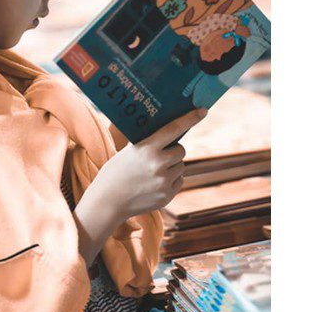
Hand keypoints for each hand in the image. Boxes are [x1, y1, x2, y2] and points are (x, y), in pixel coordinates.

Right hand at [91, 108, 206, 220]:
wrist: (108, 201)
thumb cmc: (115, 172)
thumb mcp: (128, 151)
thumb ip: (148, 143)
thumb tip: (168, 132)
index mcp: (147, 149)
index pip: (173, 129)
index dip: (190, 119)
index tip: (203, 110)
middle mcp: (158, 165)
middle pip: (181, 150)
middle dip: (173, 150)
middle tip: (159, 154)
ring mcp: (164, 182)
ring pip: (181, 166)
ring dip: (172, 166)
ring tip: (152, 172)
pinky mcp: (167, 196)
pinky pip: (179, 181)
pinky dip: (170, 180)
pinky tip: (154, 183)